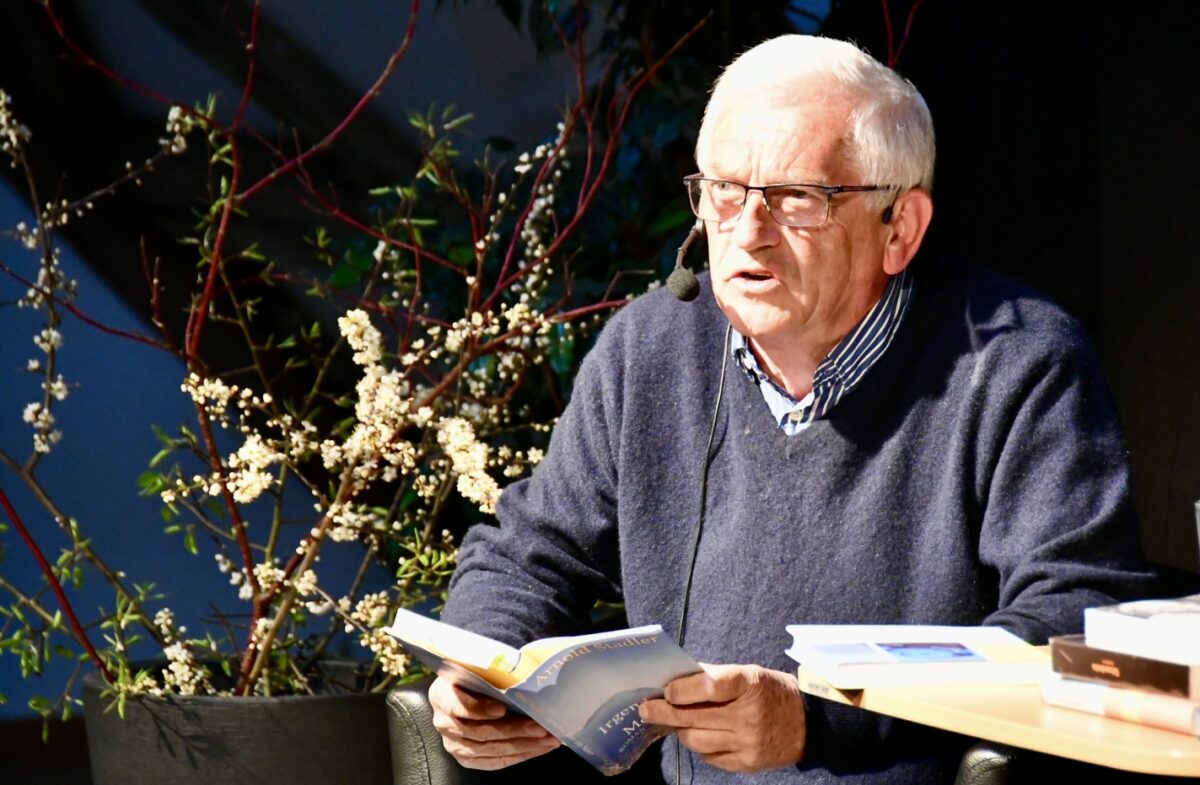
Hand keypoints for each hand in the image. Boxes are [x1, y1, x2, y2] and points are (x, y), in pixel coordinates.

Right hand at [428, 675, 560, 769]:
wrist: (466, 689)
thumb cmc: (476, 675)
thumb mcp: (477, 667)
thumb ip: (491, 670)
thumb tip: (521, 666)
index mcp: (442, 694)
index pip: (457, 705)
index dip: (479, 709)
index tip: (502, 708)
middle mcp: (444, 722)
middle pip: (480, 731)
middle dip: (513, 730)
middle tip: (539, 727)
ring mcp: (454, 743)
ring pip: (490, 749)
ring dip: (522, 745)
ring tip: (546, 739)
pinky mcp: (466, 758)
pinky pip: (494, 761)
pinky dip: (519, 755)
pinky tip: (538, 748)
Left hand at [638, 663, 805, 771]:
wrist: (808, 723)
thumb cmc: (769, 691)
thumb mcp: (748, 673)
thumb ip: (714, 676)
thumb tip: (674, 679)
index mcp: (750, 684)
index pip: (711, 686)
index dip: (684, 690)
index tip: (666, 690)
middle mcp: (749, 715)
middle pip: (695, 717)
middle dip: (664, 713)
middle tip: (645, 709)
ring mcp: (748, 743)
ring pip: (696, 740)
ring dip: (680, 730)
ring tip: (673, 722)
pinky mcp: (747, 763)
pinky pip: (710, 757)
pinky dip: (701, 745)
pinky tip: (700, 735)